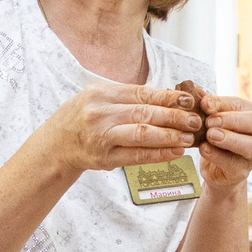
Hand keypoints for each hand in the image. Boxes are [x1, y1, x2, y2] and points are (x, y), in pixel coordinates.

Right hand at [38, 83, 206, 175]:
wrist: (56, 144)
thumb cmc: (84, 117)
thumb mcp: (100, 98)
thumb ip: (129, 97)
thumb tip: (169, 98)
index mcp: (102, 93)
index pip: (142, 93)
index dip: (168, 97)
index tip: (189, 100)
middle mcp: (101, 113)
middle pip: (145, 113)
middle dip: (174, 117)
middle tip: (196, 120)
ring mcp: (102, 136)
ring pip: (142, 135)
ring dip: (170, 136)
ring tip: (190, 137)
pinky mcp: (104, 158)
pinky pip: (136, 156)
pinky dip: (158, 154)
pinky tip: (174, 152)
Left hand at [186, 87, 251, 192]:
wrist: (217, 169)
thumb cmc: (218, 138)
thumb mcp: (213, 120)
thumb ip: (208, 106)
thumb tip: (196, 90)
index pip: (241, 105)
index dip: (222, 103)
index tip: (204, 103)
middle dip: (232, 120)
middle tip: (210, 121)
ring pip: (251, 146)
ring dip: (229, 139)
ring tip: (210, 135)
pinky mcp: (243, 172)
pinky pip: (234, 164)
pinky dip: (217, 155)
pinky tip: (204, 149)